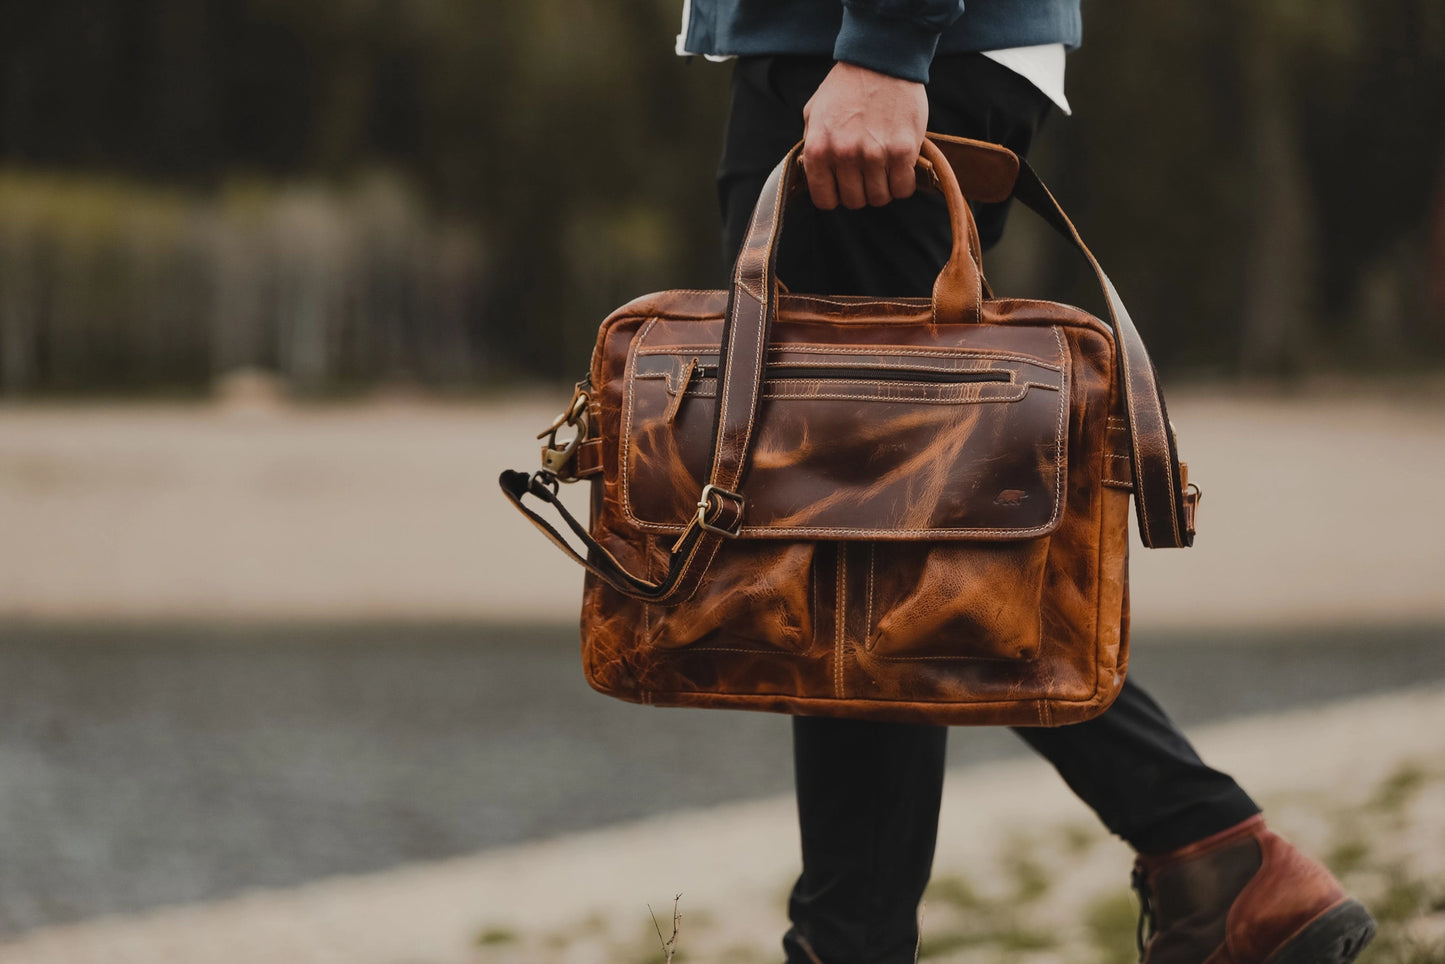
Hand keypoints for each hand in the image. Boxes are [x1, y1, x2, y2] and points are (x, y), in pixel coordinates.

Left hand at [801, 62, 927, 210]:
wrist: (881, 59)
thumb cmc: (847, 85)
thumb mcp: (814, 112)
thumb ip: (812, 144)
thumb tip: (815, 173)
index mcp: (819, 149)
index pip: (824, 200)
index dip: (835, 196)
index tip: (843, 187)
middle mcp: (844, 155)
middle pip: (854, 201)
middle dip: (860, 191)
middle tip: (867, 174)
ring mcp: (874, 154)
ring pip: (879, 198)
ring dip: (883, 188)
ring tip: (884, 169)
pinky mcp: (902, 150)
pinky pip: (903, 188)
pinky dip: (903, 183)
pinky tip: (900, 167)